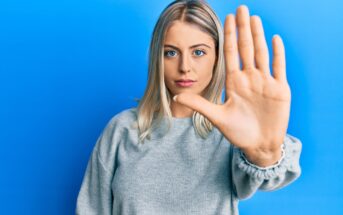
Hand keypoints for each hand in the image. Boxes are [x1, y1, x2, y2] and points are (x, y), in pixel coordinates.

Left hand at [173, 5, 290, 166]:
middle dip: (243, 28)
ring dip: (258, 35)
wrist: (258, 145)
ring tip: (255, 18)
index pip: (231, 54)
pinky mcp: (280, 89)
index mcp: (234, 82)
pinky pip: (278, 67)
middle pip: (246, 48)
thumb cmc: (238, 133)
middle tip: (241, 8)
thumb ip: (199, 104)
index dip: (229, 36)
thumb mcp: (217, 117)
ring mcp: (265, 82)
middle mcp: (249, 78)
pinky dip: (277, 53)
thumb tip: (176, 95)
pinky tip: (275, 38)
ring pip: (261, 53)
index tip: (227, 19)